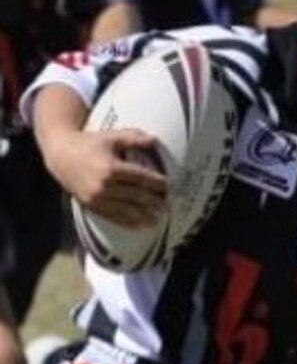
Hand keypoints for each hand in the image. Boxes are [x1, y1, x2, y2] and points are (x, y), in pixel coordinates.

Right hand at [48, 128, 168, 228]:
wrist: (61, 156)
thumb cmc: (90, 143)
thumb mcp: (111, 137)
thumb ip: (133, 137)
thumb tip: (155, 140)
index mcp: (111, 168)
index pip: (140, 178)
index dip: (156, 183)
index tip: (169, 186)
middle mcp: (104, 186)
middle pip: (136, 196)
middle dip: (154, 202)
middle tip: (168, 205)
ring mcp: (98, 199)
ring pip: (127, 211)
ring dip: (145, 216)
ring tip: (159, 219)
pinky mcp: (92, 207)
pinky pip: (114, 218)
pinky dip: (129, 223)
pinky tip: (141, 226)